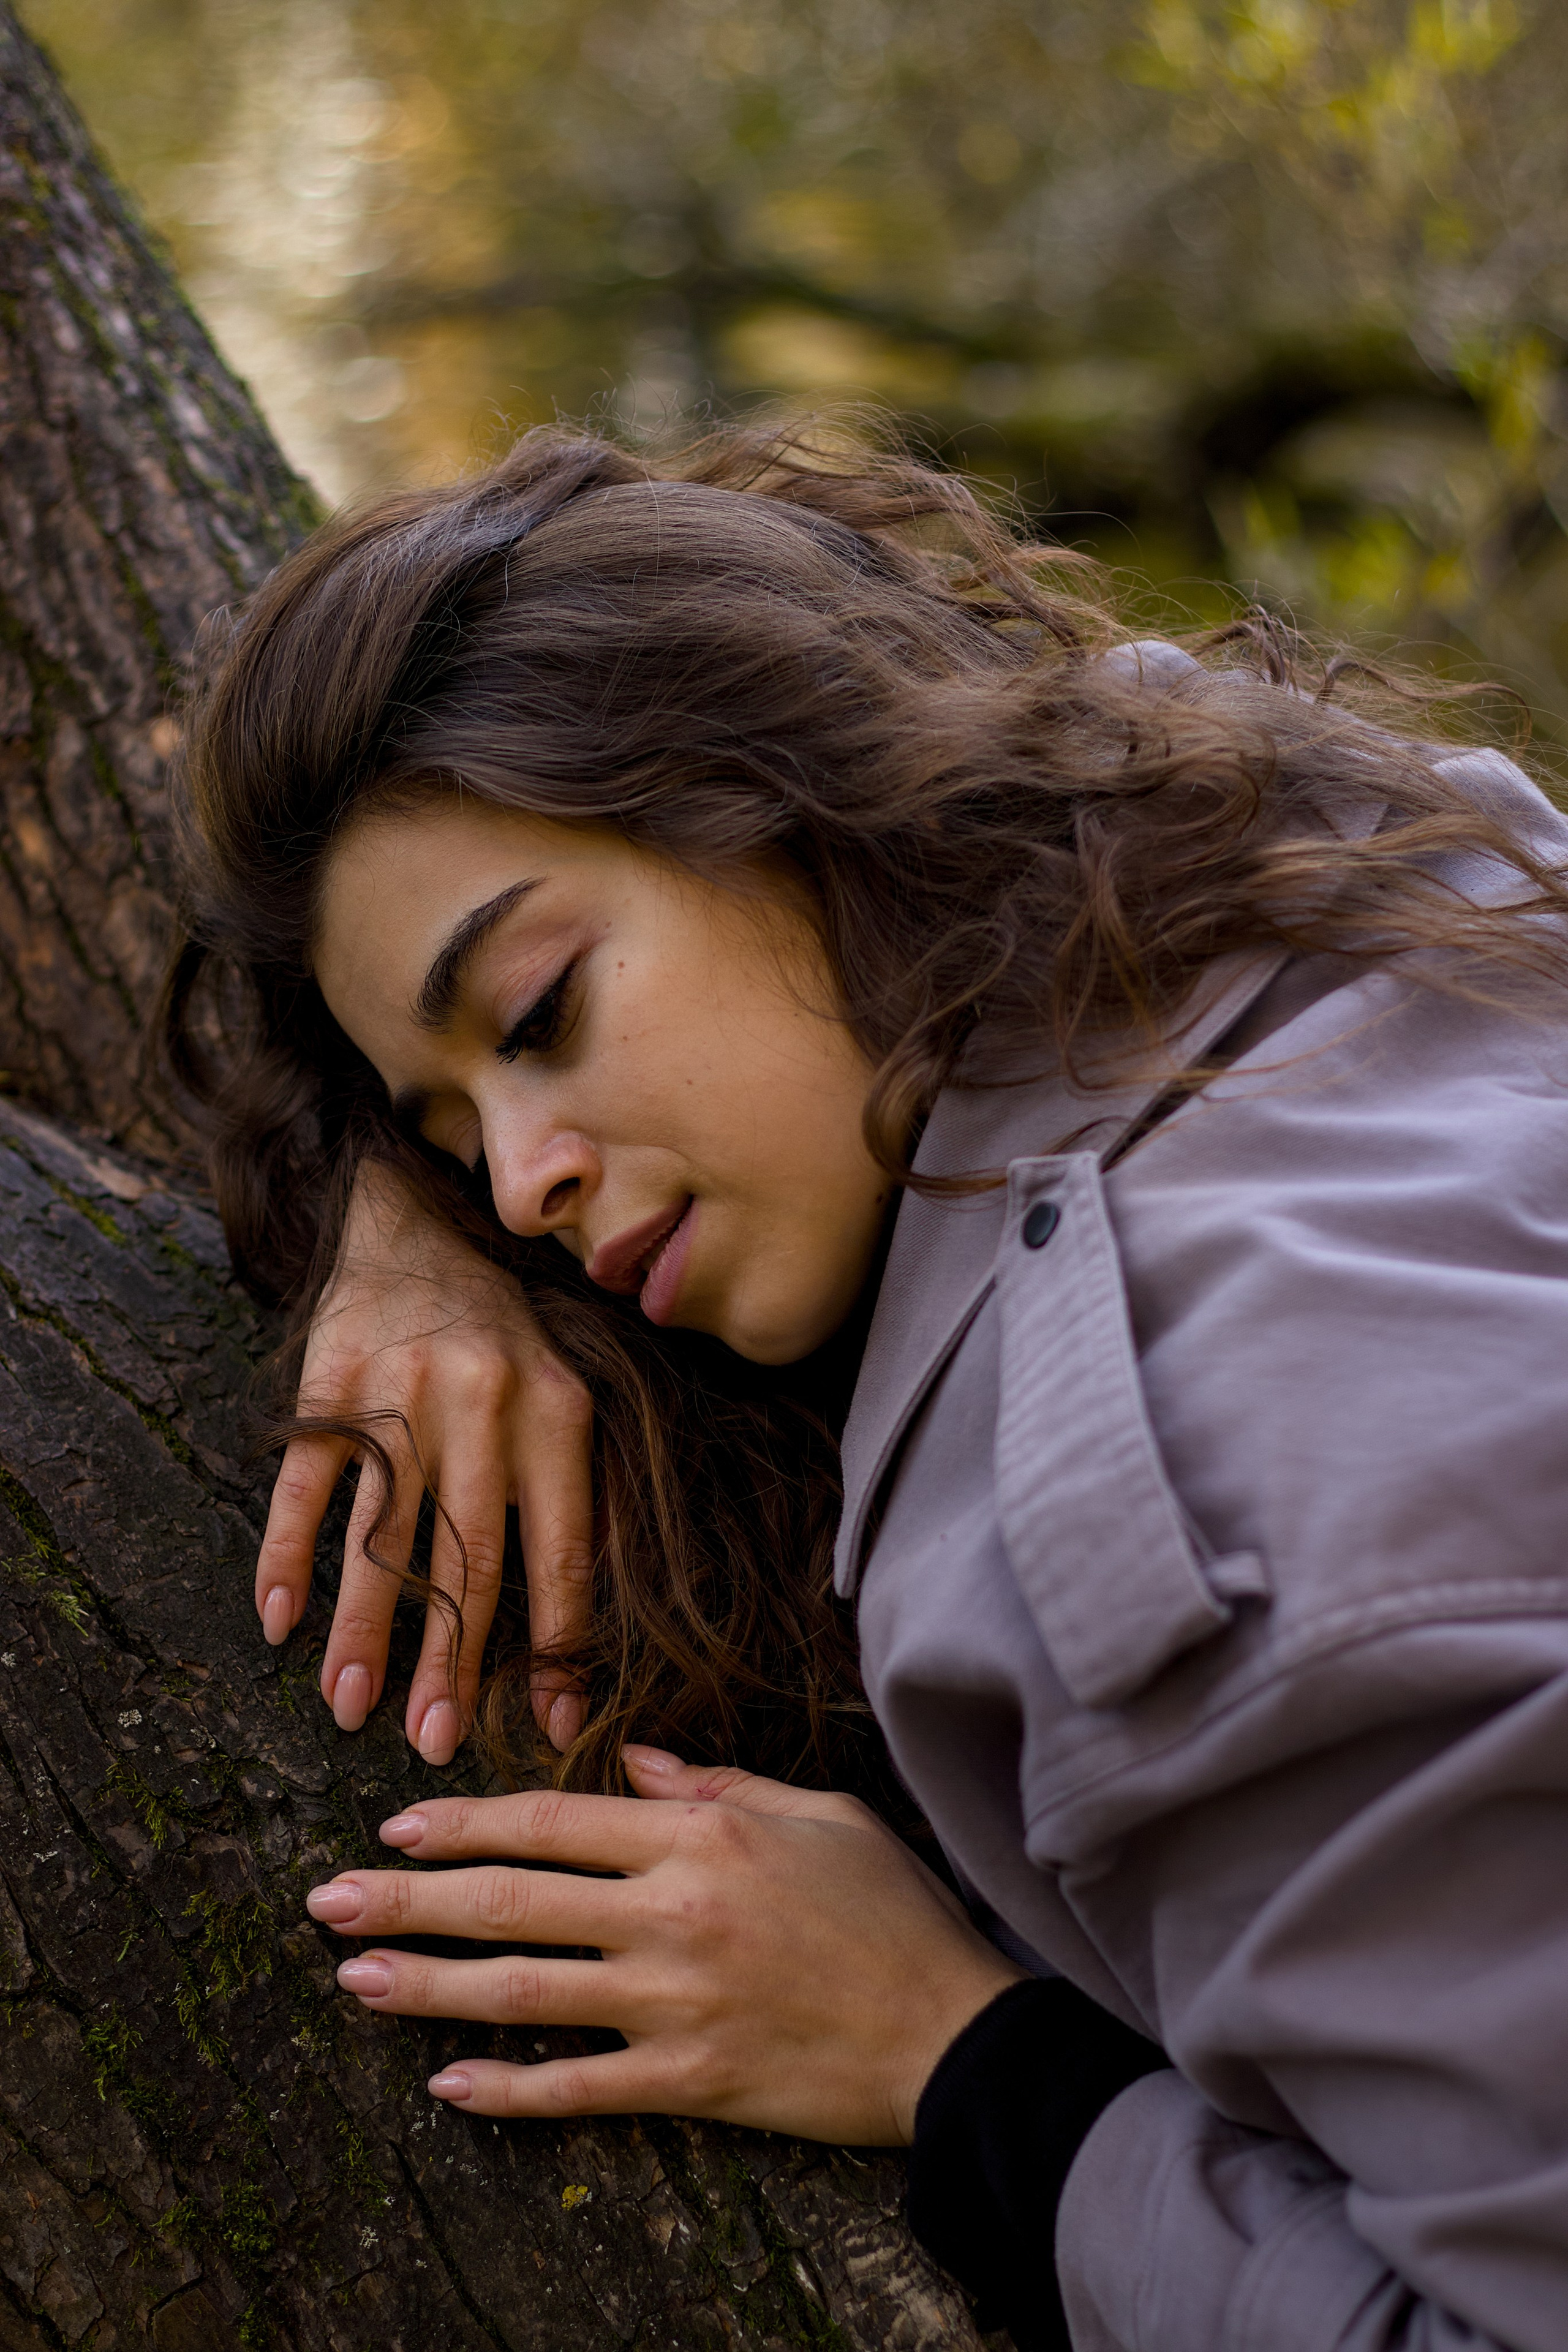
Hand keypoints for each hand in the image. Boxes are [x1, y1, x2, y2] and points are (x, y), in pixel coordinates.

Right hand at [255, 1159, 591, 1762]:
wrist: (412, 1226)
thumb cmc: (501, 1336)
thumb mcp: (565, 1393)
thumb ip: (581, 1490)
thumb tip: (589, 1620)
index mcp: (555, 1412)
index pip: (560, 1548)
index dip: (559, 1643)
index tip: (555, 1725)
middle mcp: (481, 1403)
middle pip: (465, 1557)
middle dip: (451, 1661)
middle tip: (436, 1744)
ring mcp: (397, 1394)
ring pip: (380, 1534)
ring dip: (364, 1631)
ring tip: (351, 1710)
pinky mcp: (327, 1386)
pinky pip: (305, 1485)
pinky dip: (286, 1555)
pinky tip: (276, 1621)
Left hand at [303, 1748, 1024, 2143]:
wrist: (953, 2030)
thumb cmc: (892, 1909)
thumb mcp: (817, 1812)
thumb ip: (718, 1784)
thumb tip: (638, 1763)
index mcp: (700, 1837)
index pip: (552, 1821)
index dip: (465, 1822)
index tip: (397, 1824)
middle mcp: (672, 1914)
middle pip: (512, 1901)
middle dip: (408, 1897)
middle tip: (325, 1900)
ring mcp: (676, 2003)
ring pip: (523, 1990)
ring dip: (426, 1986)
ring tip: (353, 1980)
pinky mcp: (691, 2080)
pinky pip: (578, 2087)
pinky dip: (507, 2088)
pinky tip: (446, 2086)